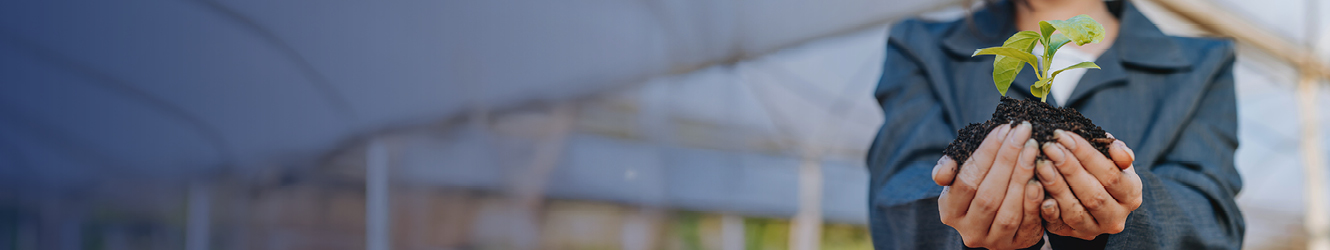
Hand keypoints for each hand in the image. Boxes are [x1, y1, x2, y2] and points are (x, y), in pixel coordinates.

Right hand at [934, 122, 1045, 248]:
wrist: (999, 217)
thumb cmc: (979, 186)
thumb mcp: (961, 175)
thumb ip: (950, 168)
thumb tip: (943, 172)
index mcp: (950, 211)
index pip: (966, 180)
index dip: (986, 154)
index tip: (1004, 129)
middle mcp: (969, 231)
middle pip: (988, 195)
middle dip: (1007, 160)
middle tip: (1022, 133)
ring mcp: (993, 241)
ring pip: (1008, 210)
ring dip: (1022, 177)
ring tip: (1032, 149)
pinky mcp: (1017, 245)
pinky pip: (1027, 223)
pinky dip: (1033, 200)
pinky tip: (1039, 178)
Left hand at [1036, 130, 1142, 239]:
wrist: (1097, 199)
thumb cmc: (1103, 170)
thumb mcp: (1114, 158)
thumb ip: (1119, 151)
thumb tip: (1117, 149)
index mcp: (1131, 195)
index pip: (1111, 174)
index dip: (1086, 154)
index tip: (1064, 136)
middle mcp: (1116, 217)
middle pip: (1093, 194)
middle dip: (1069, 168)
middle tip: (1049, 147)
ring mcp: (1094, 229)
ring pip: (1075, 211)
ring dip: (1056, 186)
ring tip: (1040, 164)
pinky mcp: (1073, 235)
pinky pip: (1058, 225)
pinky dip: (1047, 208)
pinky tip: (1035, 189)